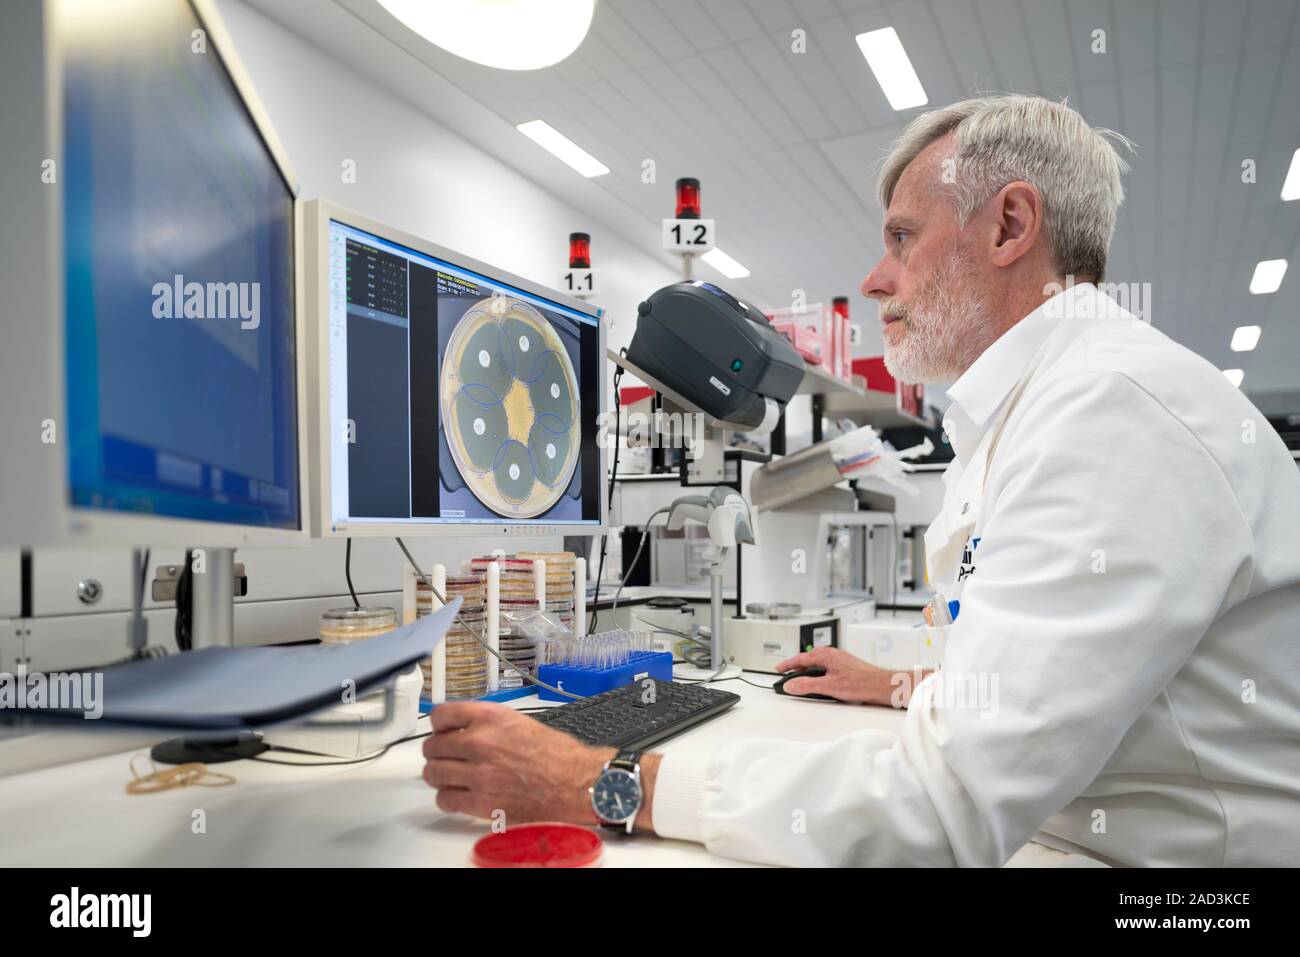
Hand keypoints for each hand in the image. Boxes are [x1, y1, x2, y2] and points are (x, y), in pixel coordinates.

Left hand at [422, 702, 611, 825]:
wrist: (575, 783)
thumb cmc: (557, 755)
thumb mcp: (518, 721)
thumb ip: (486, 722)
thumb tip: (461, 727)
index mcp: (491, 718)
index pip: (441, 715)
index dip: (438, 725)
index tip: (440, 730)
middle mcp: (481, 742)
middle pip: (432, 746)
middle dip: (437, 752)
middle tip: (446, 757)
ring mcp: (479, 774)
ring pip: (433, 773)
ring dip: (439, 775)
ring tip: (450, 776)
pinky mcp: (481, 803)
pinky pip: (445, 799)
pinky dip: (448, 798)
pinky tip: (459, 794)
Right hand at [774, 646, 909, 705]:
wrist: (881, 685)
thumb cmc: (861, 682)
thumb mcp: (828, 686)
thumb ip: (807, 685)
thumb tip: (790, 685)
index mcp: (826, 655)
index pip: (800, 658)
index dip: (787, 664)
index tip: (778, 669)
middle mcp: (833, 654)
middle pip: (809, 658)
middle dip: (797, 665)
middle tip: (786, 673)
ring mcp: (840, 660)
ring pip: (818, 662)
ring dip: (808, 669)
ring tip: (801, 677)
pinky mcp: (847, 666)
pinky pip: (827, 666)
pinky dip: (818, 672)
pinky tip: (821, 680)